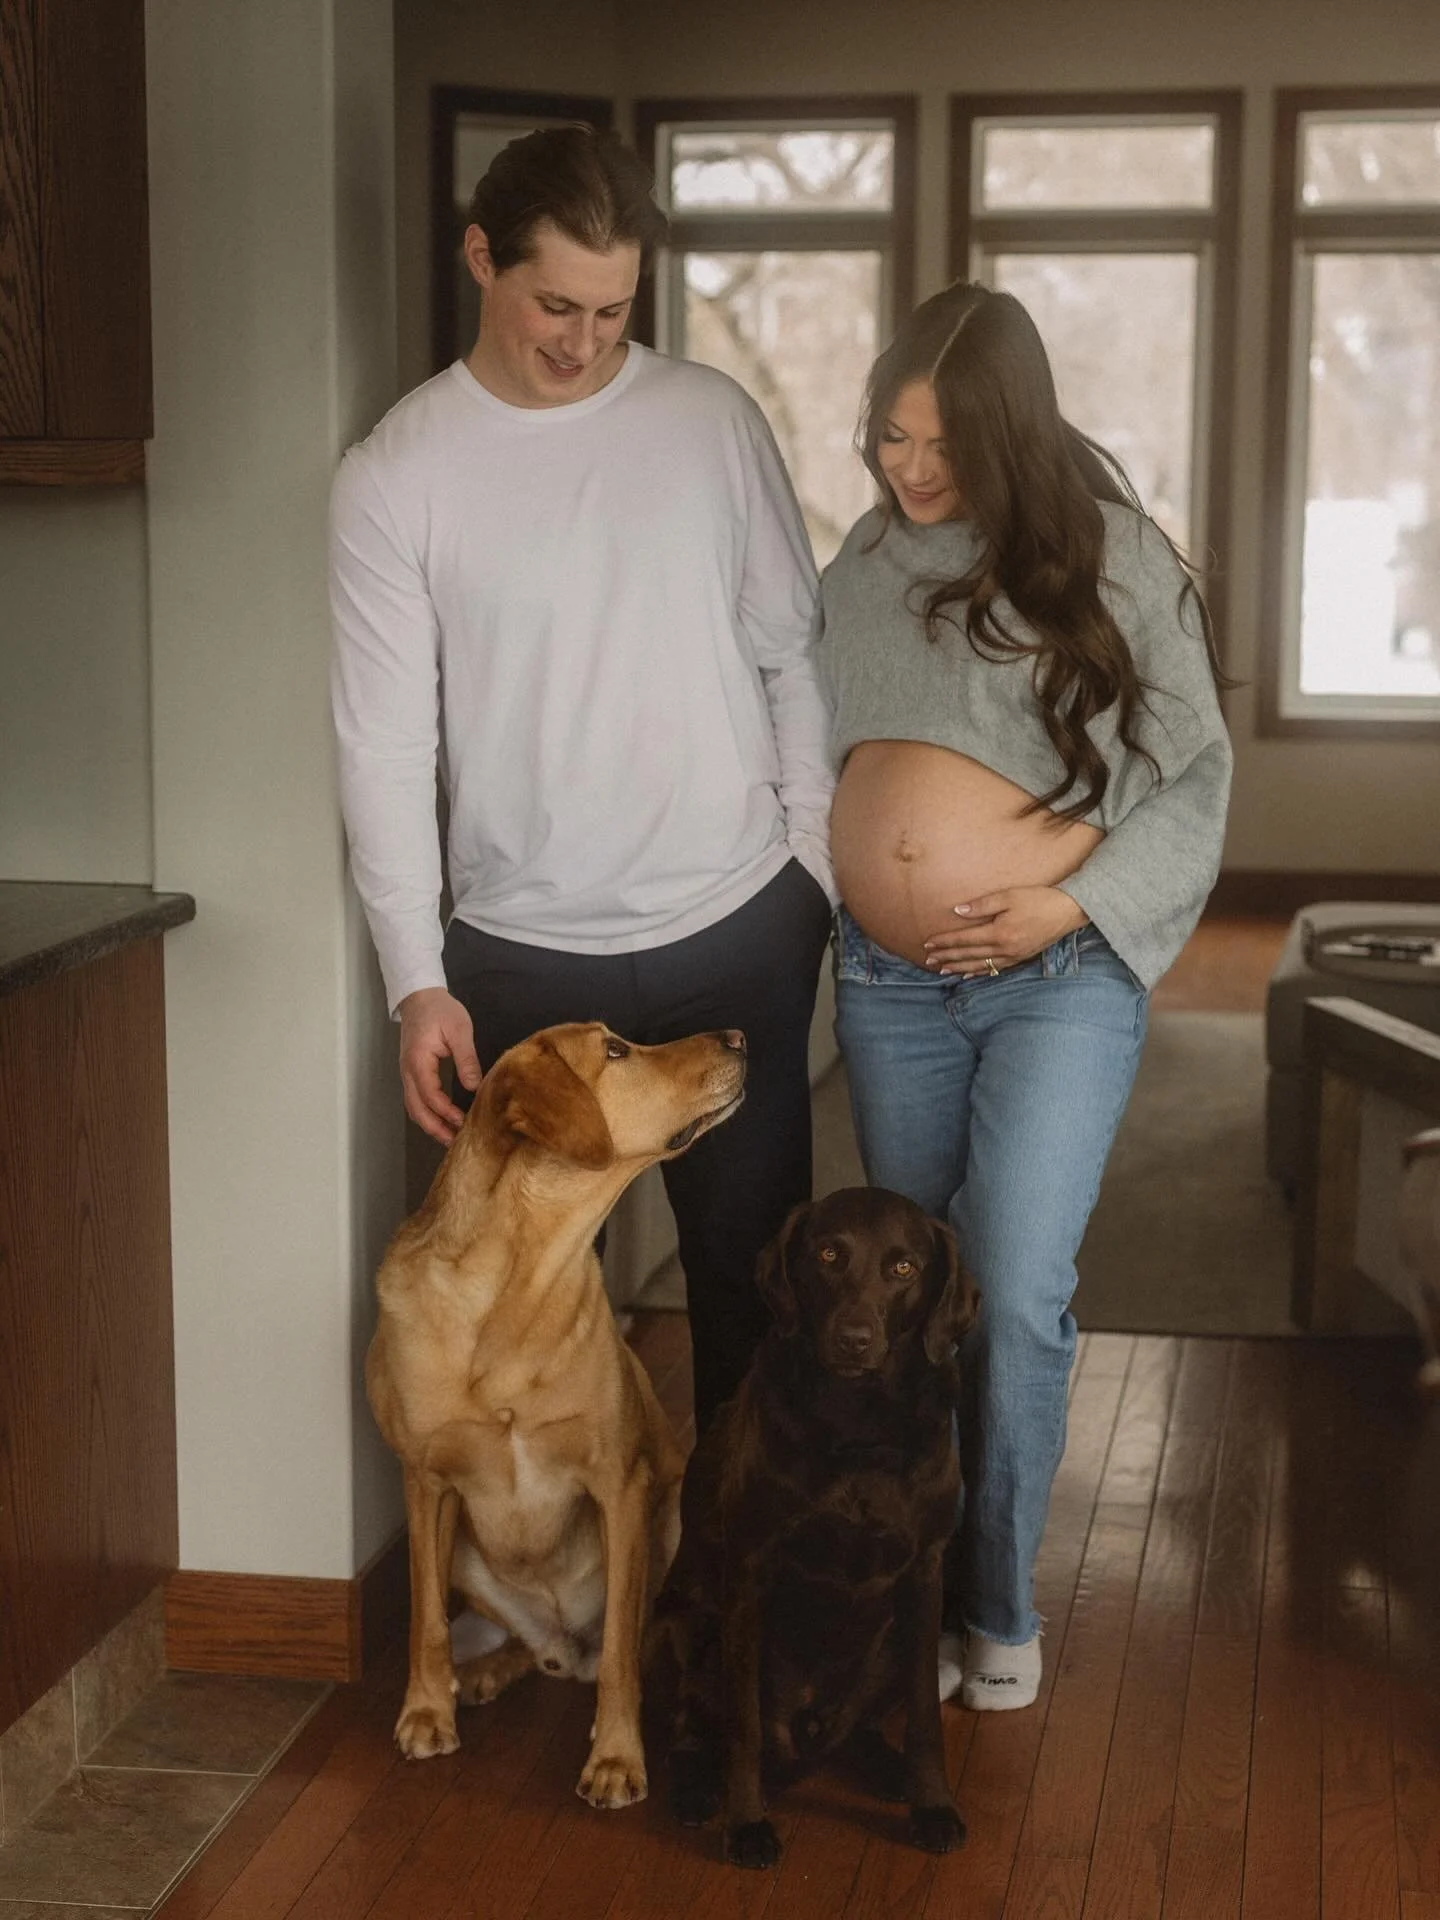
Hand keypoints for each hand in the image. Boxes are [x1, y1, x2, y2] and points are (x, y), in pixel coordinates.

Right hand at [398, 988, 481, 1143]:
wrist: (419, 996)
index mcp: (418, 1060)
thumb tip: (474, 1087)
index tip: (463, 1121)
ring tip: (449, 1137)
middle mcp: (407, 1071)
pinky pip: (415, 1099)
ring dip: (429, 1124)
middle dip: (434, 1128)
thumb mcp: (459, 1030)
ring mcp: (406, 1073)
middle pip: (416, 1109)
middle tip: (455, 1142)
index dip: (445, 1112)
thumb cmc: (440, 1010)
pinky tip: (442, 1120)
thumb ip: (466, 1059)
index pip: (429, 1095)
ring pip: (413, 1107)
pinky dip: (426, 1114)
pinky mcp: (411, 1072)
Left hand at [923, 886, 1088, 976]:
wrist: (1068, 910)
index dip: (944, 941)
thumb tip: (958, 912)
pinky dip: (979, 972)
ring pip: (980, 965)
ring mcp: (1013, 956)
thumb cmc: (1038, 898)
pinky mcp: (1021, 957)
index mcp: (999, 932)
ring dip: (959, 968)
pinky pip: (995, 969)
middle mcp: (1004, 948)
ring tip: (942, 970)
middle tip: (928, 959)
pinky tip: (968, 975)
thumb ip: (982, 905)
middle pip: (968, 955)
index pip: (964, 939)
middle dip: (947, 957)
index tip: (928, 943)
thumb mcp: (1008, 896)